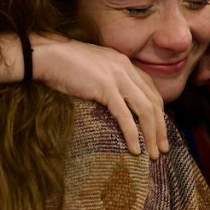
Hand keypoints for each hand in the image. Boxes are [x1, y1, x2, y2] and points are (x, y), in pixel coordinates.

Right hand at [32, 35, 168, 159]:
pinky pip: (125, 115)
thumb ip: (107, 80)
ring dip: (151, 135)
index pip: (151, 90)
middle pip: (153, 101)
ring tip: (153, 154)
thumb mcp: (94, 70)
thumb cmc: (64, 65)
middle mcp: (126, 68)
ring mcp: (117, 77)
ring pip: (145, 110)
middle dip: (161, 128)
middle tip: (163, 149)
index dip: (159, 112)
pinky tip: (135, 149)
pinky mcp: (105, 87)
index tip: (160, 131)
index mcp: (125, 63)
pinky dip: (133, 134)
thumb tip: (112, 102)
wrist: (47, 55)